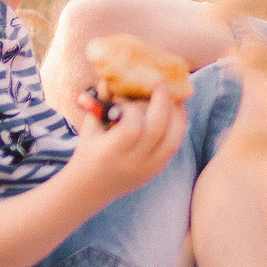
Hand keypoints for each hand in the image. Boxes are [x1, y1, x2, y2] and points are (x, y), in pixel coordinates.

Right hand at [67, 86, 186, 196]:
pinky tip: (175, 112)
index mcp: (110, 152)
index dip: (133, 108)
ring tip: (174, 96)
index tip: (128, 97)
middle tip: (162, 84)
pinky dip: (177, 127)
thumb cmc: (89, 151)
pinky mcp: (156, 170)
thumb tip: (108, 78)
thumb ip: (101, 103)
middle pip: (157, 132)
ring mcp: (147, 169)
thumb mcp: (90, 127)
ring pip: (172, 140)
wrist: (91, 188)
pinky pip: (174, 146)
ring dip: (177, 115)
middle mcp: (131, 163)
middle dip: (162, 104)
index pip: (131, 128)